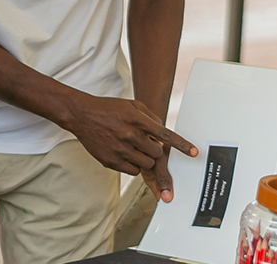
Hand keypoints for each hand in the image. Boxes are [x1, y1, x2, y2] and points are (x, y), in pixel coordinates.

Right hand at [64, 94, 196, 195]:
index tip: (194, 153)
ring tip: (132, 147)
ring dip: (144, 158)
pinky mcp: (111, 161)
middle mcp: (129, 135)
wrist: (82, 115)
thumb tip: (163, 136)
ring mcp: (119, 149)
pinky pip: (132, 171)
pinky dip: (133, 165)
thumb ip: (150, 118)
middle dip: (154, 151)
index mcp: (137, 119)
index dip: (181, 145)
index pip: (165, 135)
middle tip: (143, 143)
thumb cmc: (109, 109)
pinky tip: (124, 153)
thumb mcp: (132, 105)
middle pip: (156, 154)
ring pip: (146, 164)